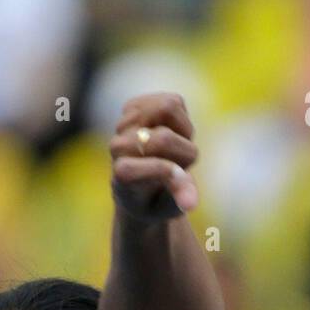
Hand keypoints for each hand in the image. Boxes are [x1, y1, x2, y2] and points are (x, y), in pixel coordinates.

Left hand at [110, 92, 199, 220]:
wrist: (140, 187)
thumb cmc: (156, 201)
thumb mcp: (168, 208)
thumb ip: (179, 199)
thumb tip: (191, 202)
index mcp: (122, 177)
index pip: (143, 166)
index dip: (164, 170)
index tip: (181, 180)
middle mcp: (118, 148)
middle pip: (164, 139)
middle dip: (184, 151)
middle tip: (184, 164)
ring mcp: (125, 124)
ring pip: (167, 108)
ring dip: (184, 128)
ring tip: (179, 146)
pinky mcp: (135, 106)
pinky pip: (173, 101)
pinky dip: (181, 117)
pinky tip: (173, 132)